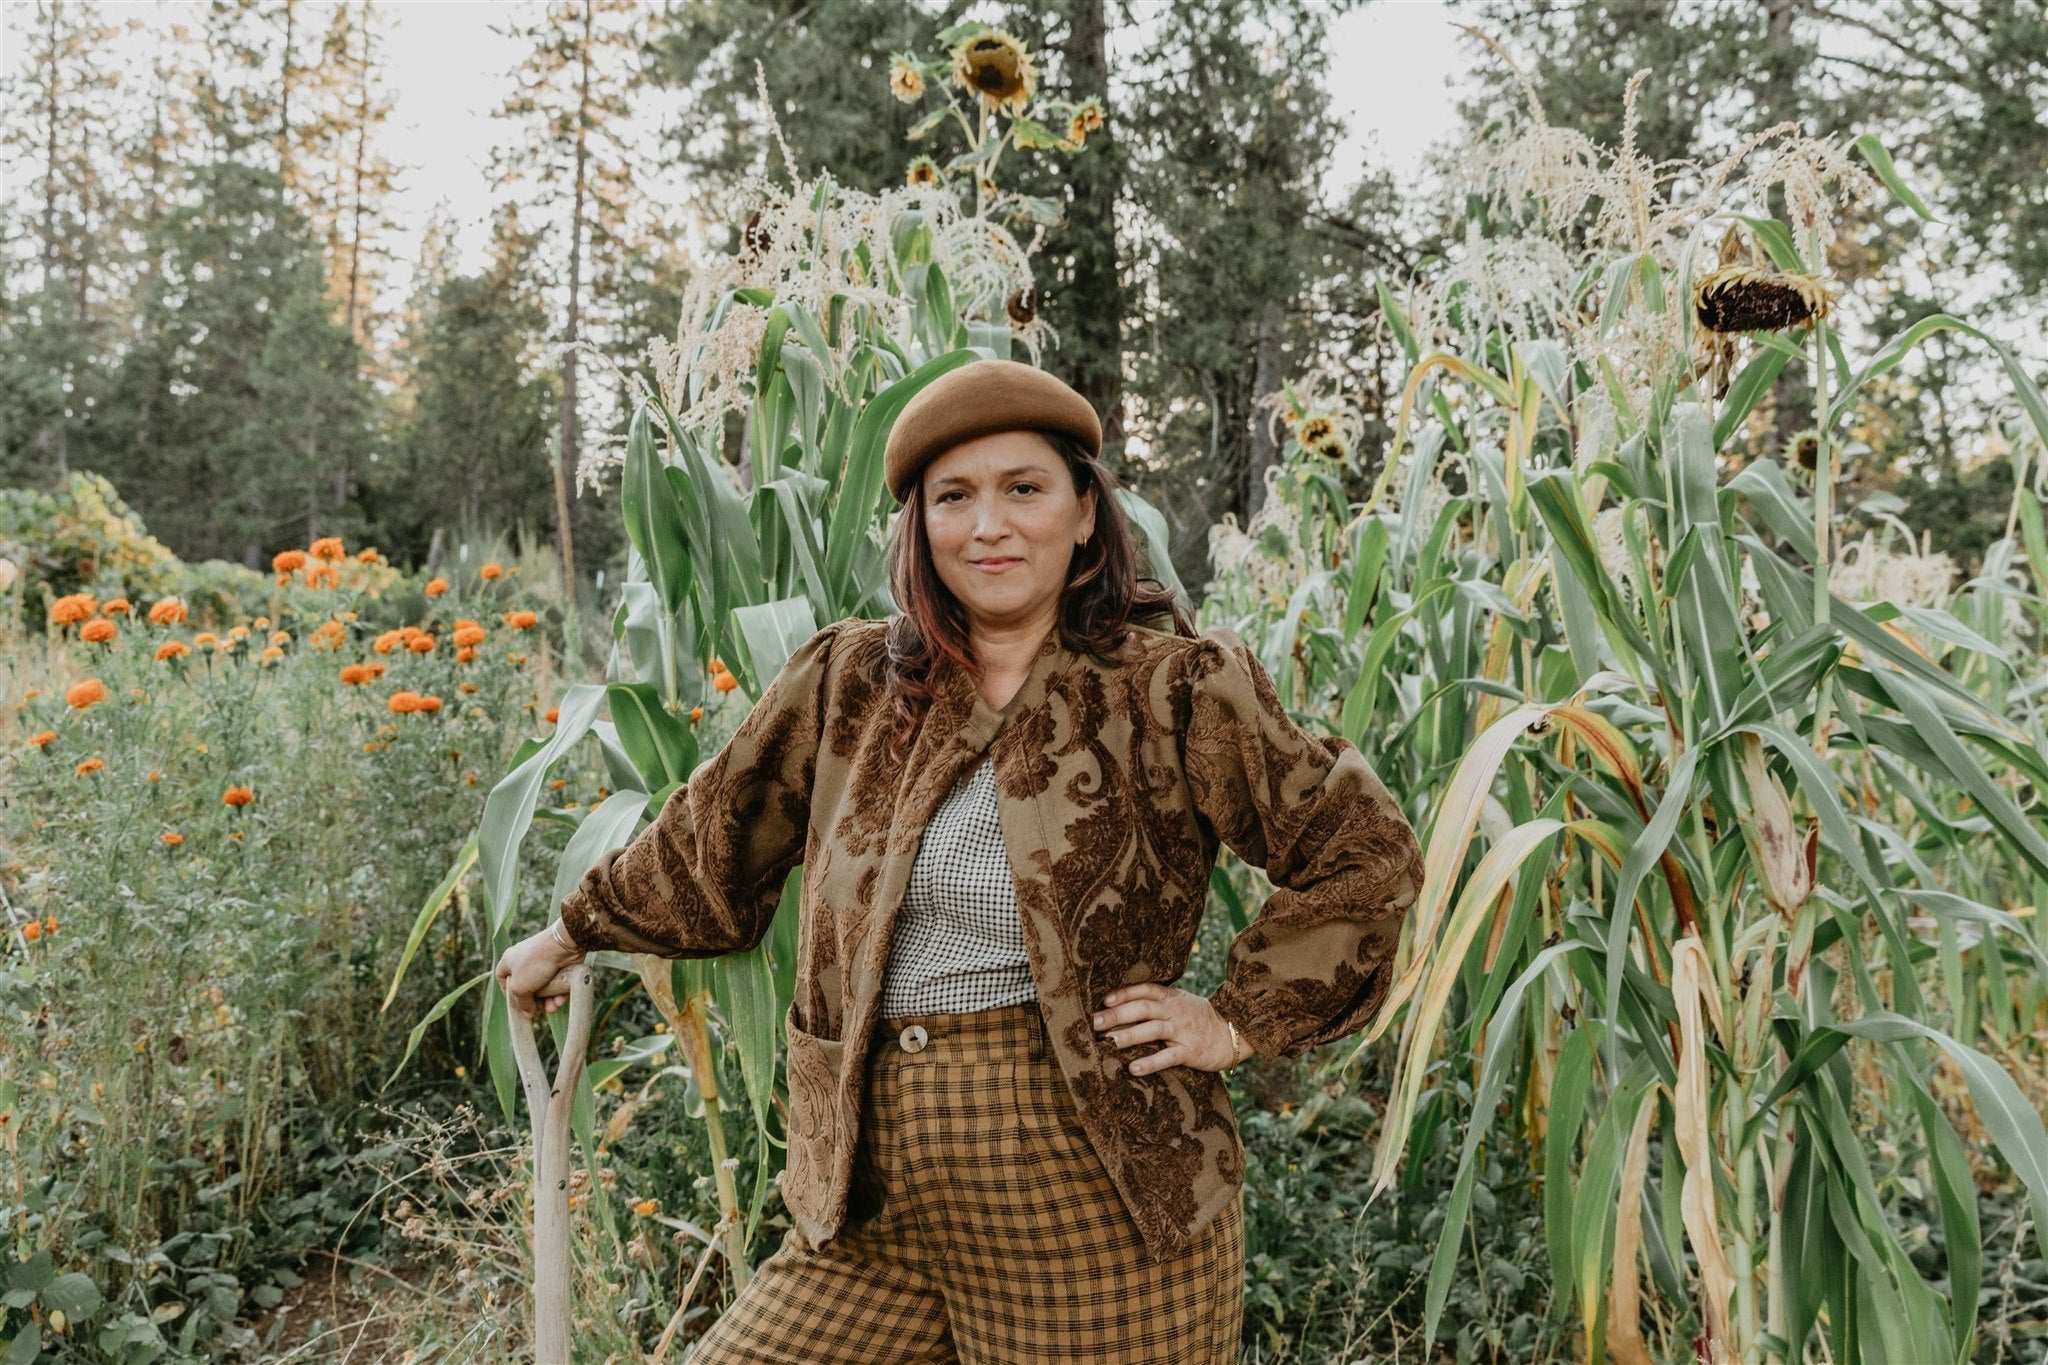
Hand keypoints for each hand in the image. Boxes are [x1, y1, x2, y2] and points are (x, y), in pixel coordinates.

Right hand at [496, 924, 584, 1018]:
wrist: (564, 945)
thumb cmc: (535, 963)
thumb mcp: (520, 987)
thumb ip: (521, 1003)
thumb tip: (528, 1013)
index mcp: (509, 960)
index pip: (502, 977)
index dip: (507, 991)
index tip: (516, 1002)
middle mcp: (525, 959)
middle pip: (525, 986)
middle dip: (533, 1001)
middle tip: (538, 1009)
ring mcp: (542, 961)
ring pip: (543, 987)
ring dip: (547, 1000)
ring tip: (552, 1008)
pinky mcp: (558, 964)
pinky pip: (556, 982)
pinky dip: (557, 993)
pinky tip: (560, 1001)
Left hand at [1090, 982, 1247, 1074]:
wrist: (1234, 1032)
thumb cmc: (1199, 1019)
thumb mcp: (1180, 1003)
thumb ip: (1156, 1003)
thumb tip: (1119, 1007)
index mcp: (1171, 998)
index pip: (1144, 990)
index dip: (1124, 994)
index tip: (1104, 1000)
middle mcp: (1175, 1011)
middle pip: (1143, 1009)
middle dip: (1117, 1015)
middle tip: (1094, 1022)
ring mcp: (1183, 1031)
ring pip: (1153, 1030)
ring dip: (1130, 1035)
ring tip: (1109, 1041)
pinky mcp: (1191, 1051)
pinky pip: (1168, 1057)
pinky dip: (1150, 1062)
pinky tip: (1133, 1068)